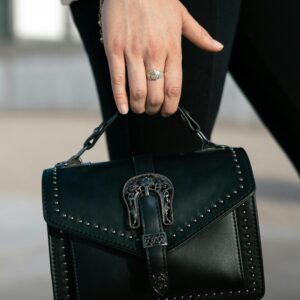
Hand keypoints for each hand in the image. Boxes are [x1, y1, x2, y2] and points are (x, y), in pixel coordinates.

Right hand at [101, 0, 223, 116]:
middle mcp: (154, 53)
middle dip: (154, 109)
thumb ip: (200, 36)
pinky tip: (123, 108)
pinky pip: (117, 79)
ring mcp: (133, 51)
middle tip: (152, 110)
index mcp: (173, 48)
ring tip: (139, 108)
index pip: (174, 88)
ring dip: (139, 106)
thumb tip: (217, 47)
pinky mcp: (114, 49)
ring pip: (137, 90)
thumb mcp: (183, 16)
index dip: (171, 106)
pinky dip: (119, 98)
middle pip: (156, 94)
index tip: (167, 112)